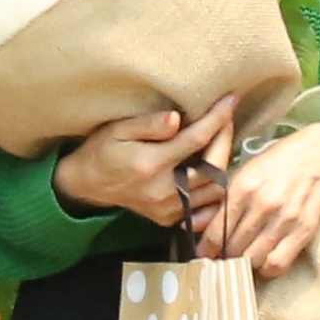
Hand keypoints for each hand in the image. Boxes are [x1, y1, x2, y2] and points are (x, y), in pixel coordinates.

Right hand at [57, 98, 235, 233]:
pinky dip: (216, 192)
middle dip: (225, 140)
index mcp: (151, 164)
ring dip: (224, 165)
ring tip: (220, 142)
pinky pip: (206, 210)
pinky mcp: (169, 219)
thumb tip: (176, 118)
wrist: (87, 185)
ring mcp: (168, 209)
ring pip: (215, 191)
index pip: (195, 139)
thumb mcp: (118, 129)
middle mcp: (163, 190)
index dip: (217, 118)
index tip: (231, 99)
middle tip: (226, 119)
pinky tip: (212, 173)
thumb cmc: (102, 150)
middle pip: (213, 168)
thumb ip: (148, 124)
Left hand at [198, 124, 319, 279]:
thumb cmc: (275, 164)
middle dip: (224, 256)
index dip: (206, 249)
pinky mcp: (304, 229)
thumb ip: (220, 201)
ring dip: (244, 263)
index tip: (202, 255)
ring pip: (254, 258)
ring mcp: (285, 218)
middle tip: (221, 258)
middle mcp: (263, 204)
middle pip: (234, 247)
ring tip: (241, 259)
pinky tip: (263, 261)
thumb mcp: (243, 173)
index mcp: (243, 187)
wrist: (317, 155)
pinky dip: (267, 268)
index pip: (217, 231)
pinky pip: (278, 263)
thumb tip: (194, 225)